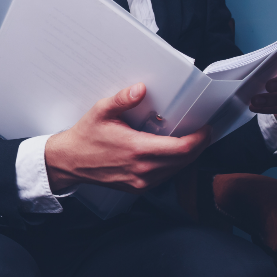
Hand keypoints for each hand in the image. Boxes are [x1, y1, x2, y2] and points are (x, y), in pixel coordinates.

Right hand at [45, 83, 211, 192]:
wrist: (70, 162)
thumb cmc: (85, 137)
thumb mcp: (100, 112)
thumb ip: (122, 99)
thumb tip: (140, 89)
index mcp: (137, 149)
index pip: (182, 148)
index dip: (200, 138)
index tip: (206, 128)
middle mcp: (142, 169)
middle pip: (186, 160)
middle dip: (198, 145)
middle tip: (202, 132)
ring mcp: (141, 181)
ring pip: (178, 170)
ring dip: (188, 156)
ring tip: (189, 141)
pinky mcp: (139, 188)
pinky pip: (166, 177)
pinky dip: (174, 165)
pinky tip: (171, 153)